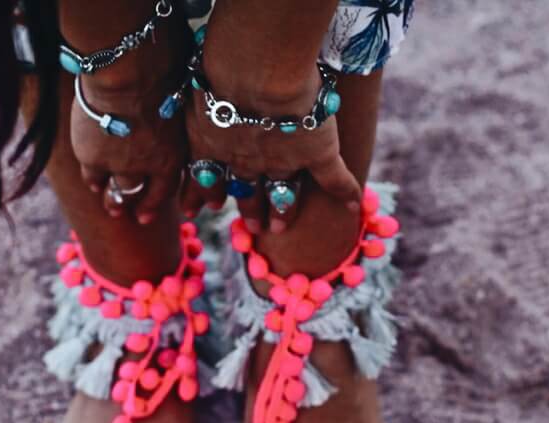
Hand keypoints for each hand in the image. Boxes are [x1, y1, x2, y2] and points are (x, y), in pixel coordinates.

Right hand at [71, 78, 187, 224]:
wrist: (126, 73)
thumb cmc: (157, 77)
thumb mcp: (175, 106)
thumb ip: (172, 125)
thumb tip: (171, 126)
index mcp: (172, 154)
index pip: (165, 188)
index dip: (155, 203)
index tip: (146, 215)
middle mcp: (148, 167)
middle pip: (138, 193)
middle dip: (132, 204)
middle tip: (122, 212)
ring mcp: (120, 166)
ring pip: (116, 192)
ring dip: (112, 199)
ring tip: (108, 202)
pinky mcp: (93, 158)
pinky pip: (92, 177)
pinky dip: (93, 181)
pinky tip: (93, 182)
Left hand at [181, 67, 360, 232]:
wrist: (257, 72)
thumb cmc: (221, 68)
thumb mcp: (198, 86)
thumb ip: (200, 94)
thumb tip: (196, 77)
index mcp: (214, 143)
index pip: (210, 177)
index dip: (209, 193)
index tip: (212, 206)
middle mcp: (245, 159)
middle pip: (247, 191)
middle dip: (248, 210)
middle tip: (253, 228)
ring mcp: (282, 159)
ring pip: (282, 193)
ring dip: (283, 210)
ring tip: (281, 228)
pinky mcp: (317, 154)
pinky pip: (333, 178)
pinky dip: (344, 191)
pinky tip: (352, 204)